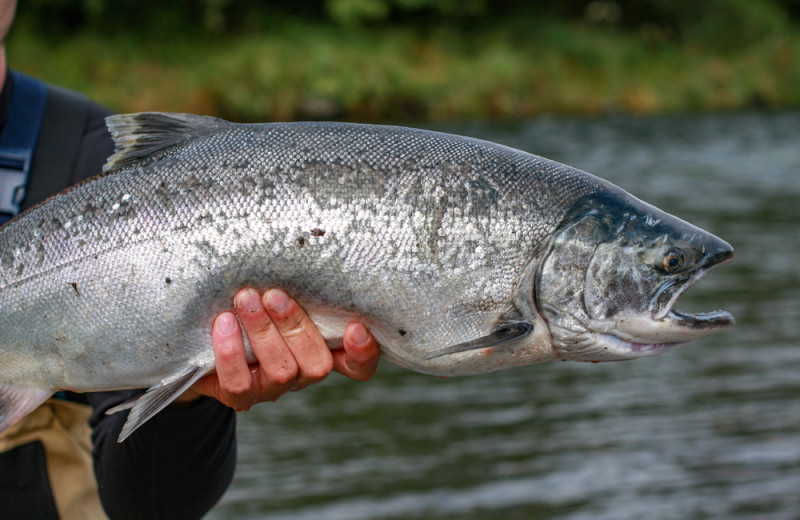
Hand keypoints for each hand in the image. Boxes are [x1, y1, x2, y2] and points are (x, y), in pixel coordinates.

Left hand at [174, 288, 379, 409]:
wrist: (205, 340)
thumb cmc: (252, 306)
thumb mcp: (277, 295)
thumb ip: (297, 284)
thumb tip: (296, 242)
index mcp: (322, 350)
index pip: (358, 366)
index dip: (363, 353)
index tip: (356, 326)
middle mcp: (303, 374)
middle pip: (318, 365)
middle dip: (296, 326)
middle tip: (274, 294)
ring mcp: (273, 388)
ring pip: (281, 372)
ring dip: (263, 333)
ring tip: (245, 298)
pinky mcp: (240, 396)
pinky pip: (239, 383)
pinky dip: (230, 351)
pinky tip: (223, 322)